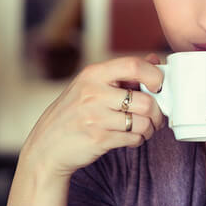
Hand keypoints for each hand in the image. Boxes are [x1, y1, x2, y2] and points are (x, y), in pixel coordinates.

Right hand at [21, 55, 165, 177]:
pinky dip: (138, 139)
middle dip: (157, 112)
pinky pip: (133, 138)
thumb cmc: (73, 113)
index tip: (158, 86)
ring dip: (149, 128)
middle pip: (145, 101)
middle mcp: (93, 93)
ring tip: (143, 129)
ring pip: (143, 122)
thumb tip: (154, 59)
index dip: (155, 75)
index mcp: (93, 74)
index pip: (134, 65)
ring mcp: (95, 117)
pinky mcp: (99, 139)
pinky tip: (131, 137)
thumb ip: (123, 73)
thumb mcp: (91, 86)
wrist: (47, 146)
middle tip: (155, 116)